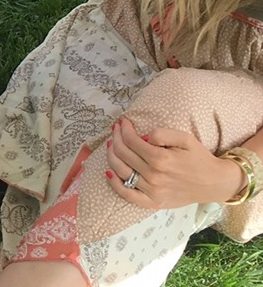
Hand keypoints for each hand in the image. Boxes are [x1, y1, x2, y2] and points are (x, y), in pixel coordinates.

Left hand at [105, 117, 243, 207]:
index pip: (131, 140)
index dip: (123, 128)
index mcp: (161, 159)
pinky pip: (127, 194)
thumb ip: (162, 133)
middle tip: (116, 130)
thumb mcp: (185, 138)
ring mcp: (152, 191)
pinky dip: (114, 184)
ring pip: (121, 171)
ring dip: (111, 155)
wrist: (214, 183)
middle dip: (116, 137)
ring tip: (111, 145)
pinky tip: (109, 172)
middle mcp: (154, 176)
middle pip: (123, 153)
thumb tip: (143, 136)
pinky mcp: (153, 202)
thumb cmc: (199, 158)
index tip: (123, 121)